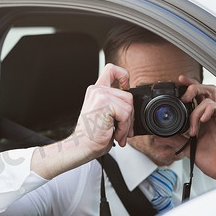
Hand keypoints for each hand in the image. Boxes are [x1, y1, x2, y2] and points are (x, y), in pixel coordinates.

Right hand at [31, 64, 132, 178]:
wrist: (82, 146)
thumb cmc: (92, 135)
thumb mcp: (104, 115)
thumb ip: (114, 104)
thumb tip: (132, 107)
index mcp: (96, 91)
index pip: (111, 70)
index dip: (123, 75)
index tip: (126, 86)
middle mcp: (96, 90)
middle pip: (127, 96)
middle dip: (130, 116)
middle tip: (124, 129)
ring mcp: (100, 95)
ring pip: (128, 106)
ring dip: (127, 125)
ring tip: (118, 134)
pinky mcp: (105, 104)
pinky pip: (126, 114)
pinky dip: (124, 128)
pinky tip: (116, 135)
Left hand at [159, 76, 215, 182]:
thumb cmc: (214, 162)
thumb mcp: (189, 148)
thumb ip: (175, 140)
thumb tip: (158, 135)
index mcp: (205, 119)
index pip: (198, 96)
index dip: (189, 87)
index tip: (177, 82)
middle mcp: (214, 116)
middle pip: (206, 90)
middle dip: (193, 88)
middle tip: (183, 96)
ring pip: (212, 95)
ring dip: (199, 103)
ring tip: (193, 118)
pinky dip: (209, 109)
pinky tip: (203, 120)